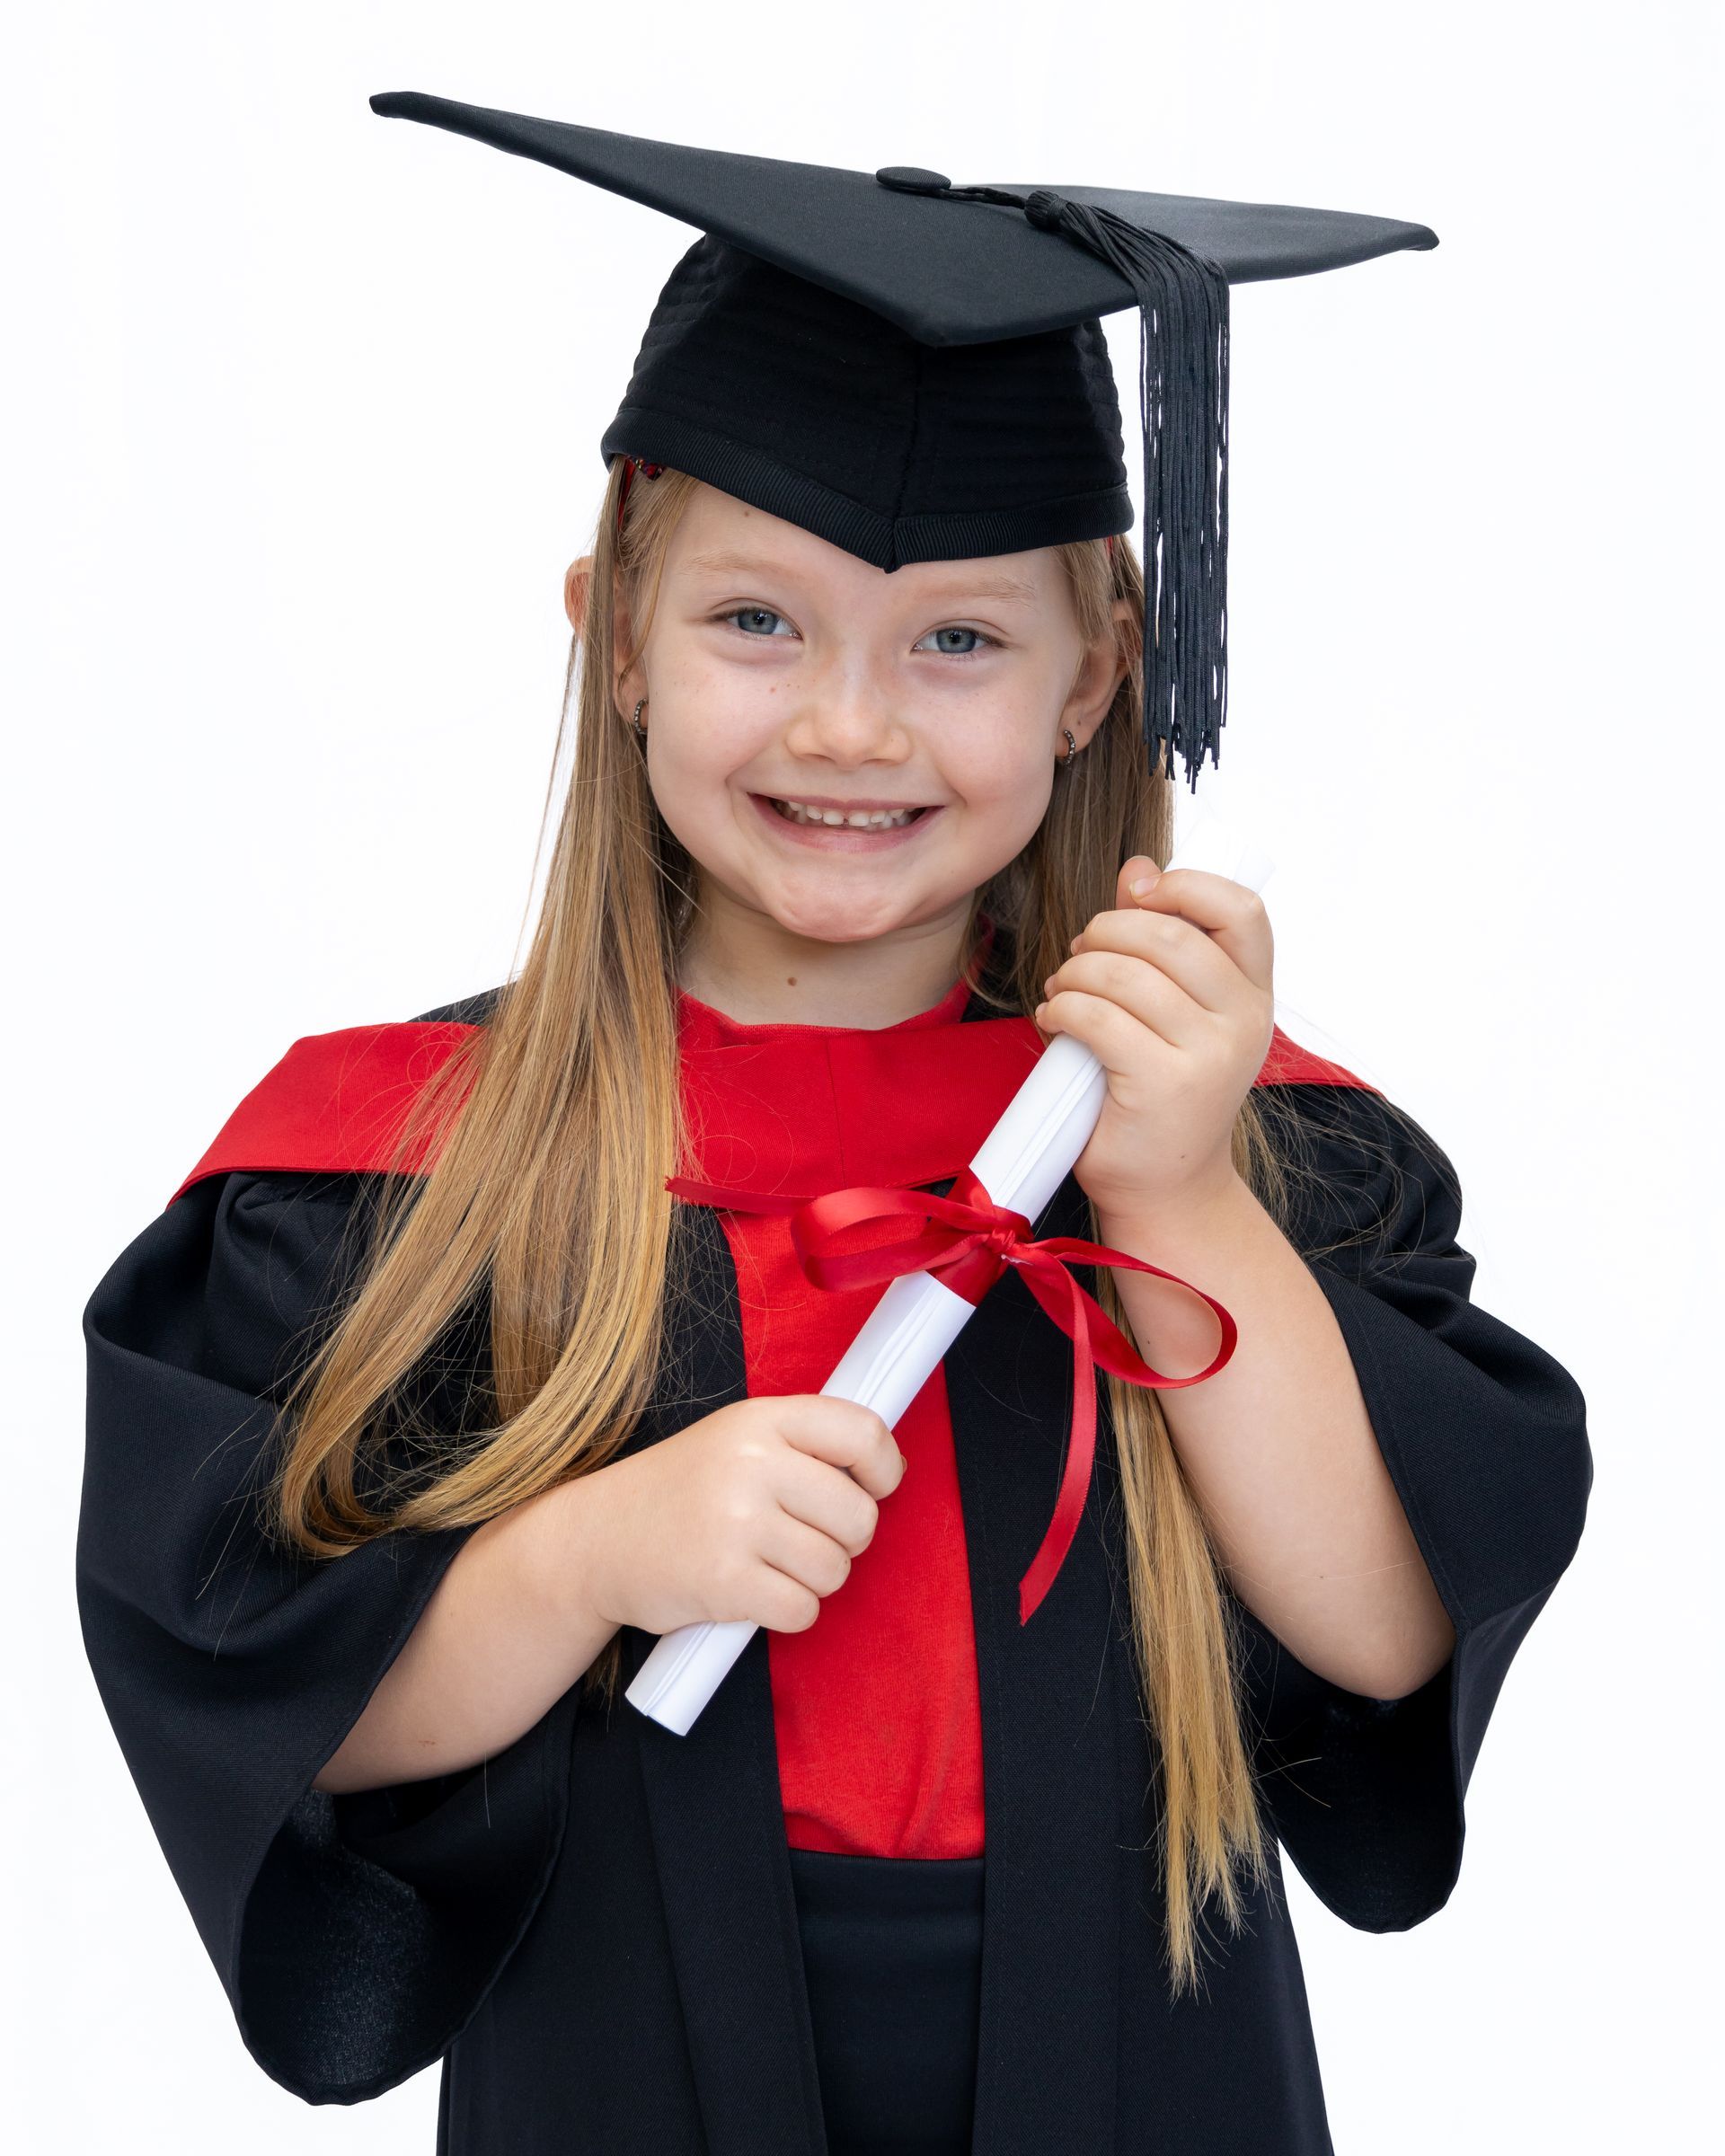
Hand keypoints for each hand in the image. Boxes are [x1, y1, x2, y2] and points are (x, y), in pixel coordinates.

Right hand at [568, 1395, 906, 1637]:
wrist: (596, 1540)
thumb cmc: (680, 1493)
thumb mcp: (736, 1439)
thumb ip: (802, 1446)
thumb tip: (887, 1470)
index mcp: (761, 1419)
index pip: (862, 1433)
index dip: (885, 1469)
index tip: (875, 1488)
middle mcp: (752, 1463)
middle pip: (859, 1515)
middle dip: (845, 1540)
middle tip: (804, 1539)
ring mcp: (737, 1521)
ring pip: (835, 1568)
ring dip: (813, 1580)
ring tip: (771, 1565)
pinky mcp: (724, 1580)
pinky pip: (802, 1609)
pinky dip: (788, 1612)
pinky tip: (756, 1593)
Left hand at [1035, 854, 1274, 1218]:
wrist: (1168, 1189)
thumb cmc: (1164, 1094)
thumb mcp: (1176, 1013)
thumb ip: (1160, 940)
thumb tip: (1137, 867)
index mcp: (1256, 994)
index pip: (1242, 910)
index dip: (1186, 886)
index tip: (1138, 894)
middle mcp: (1243, 1021)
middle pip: (1167, 935)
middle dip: (1105, 932)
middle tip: (1079, 954)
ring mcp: (1209, 1055)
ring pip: (1124, 974)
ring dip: (1075, 972)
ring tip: (1062, 990)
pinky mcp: (1163, 1085)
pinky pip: (1097, 1017)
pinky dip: (1061, 1008)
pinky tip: (1054, 1020)